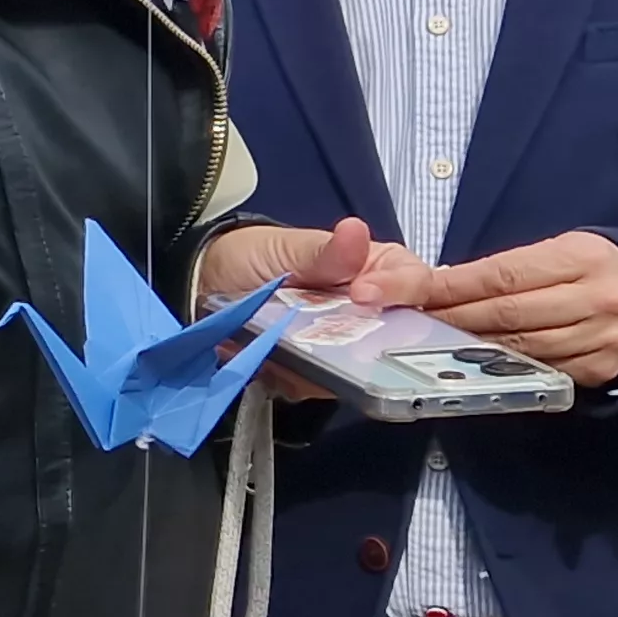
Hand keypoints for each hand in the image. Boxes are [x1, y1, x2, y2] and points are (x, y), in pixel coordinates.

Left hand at [196, 218, 412, 404]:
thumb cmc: (253, 255)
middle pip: (403, 335)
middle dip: (383, 340)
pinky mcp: (316, 372)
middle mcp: (371, 312)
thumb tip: (355, 232)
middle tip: (348, 336)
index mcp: (377, 270)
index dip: (400, 289)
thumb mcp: (285, 247)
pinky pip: (323, 384)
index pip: (415, 283)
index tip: (365, 294)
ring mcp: (344, 345)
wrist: (202, 283)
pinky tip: (287, 369)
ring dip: (339, 366)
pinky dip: (306, 379)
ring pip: (365, 367)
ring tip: (310, 355)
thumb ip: (324, 251)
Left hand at [378, 232, 617, 388]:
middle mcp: (596, 299)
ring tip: (423, 340)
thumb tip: (439, 284)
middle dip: (444, 318)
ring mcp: (601, 340)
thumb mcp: (561, 250)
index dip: (443, 286)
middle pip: (504, 315)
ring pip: (516, 348)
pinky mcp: (600, 371)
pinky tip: (469, 361)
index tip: (394, 290)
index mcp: (582, 258)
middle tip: (398, 319)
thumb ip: (510, 268)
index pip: (499, 276)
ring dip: (464, 346)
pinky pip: (538, 371)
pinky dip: (499, 366)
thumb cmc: (595, 268)